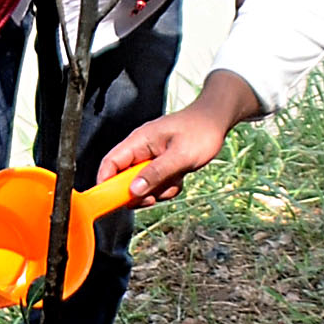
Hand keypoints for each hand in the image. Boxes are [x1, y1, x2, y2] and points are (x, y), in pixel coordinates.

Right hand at [98, 68, 260, 204]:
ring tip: (175, 181)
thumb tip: (134, 191)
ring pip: (143, 185)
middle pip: (124, 179)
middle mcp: (141, 150)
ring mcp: (151, 158)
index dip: (105, 183)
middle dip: (139, 193)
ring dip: (158, 191)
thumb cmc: (201, 130)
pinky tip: (180, 178)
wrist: (218, 121)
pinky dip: (168, 187)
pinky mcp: (161, 165)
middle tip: (153, 197)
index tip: (111, 202)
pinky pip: (157, 184)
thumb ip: (156, 173)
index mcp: (139, 142)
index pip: (110, 163)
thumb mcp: (180, 156)